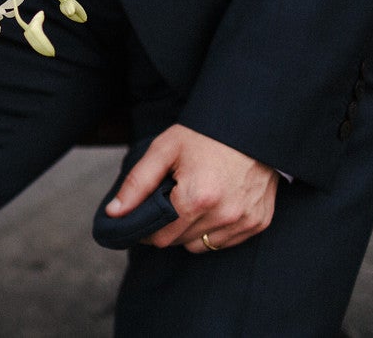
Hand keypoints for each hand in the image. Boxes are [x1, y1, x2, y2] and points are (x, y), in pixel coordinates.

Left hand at [105, 124, 277, 253]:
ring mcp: (244, 221)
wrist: (251, 127)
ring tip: (190, 202)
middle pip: (178, 242)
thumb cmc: (203, 136)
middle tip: (167, 201)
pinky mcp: (258, 223)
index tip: (144, 213)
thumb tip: (113, 213)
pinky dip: (212, 231)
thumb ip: (137, 183)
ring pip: (200, 246)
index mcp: (198, 198)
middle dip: (166, 228)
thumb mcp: (164, 150)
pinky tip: (211, 206)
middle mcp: (223, 215)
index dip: (146, 228)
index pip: (159, 237)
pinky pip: (223, 242)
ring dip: (188, 232)